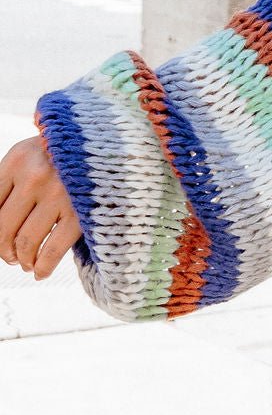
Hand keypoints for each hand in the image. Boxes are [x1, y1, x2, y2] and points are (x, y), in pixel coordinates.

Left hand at [0, 135, 82, 278]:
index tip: (0, 240)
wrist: (116, 142)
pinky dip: (42, 268)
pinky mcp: (79, 212)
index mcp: (17, 158)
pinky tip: (40, 272)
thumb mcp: (36, 151)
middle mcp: (34, 175)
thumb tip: (1, 223)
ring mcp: (57, 194)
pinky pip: (51, 251)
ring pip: (25, 242)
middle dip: (4, 249)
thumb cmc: (71, 152)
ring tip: (26, 263)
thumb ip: (14, 178)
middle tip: (10, 256)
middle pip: (3, 227)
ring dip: (22, 259)